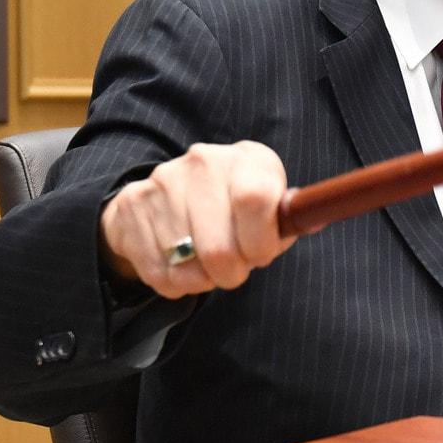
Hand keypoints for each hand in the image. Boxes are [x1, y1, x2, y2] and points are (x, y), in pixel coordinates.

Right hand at [99, 141, 295, 298]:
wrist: (170, 192)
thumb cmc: (236, 206)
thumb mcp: (269, 202)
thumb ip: (288, 218)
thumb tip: (311, 220)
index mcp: (247, 159)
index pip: (255, 200)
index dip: (261, 242)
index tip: (261, 256)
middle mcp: (203, 162)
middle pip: (218, 248)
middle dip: (233, 272)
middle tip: (235, 269)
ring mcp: (162, 183)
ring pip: (186, 268)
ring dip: (203, 279)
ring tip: (208, 265)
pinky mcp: (131, 207)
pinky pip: (159, 273)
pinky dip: (176, 283)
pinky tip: (183, 264)